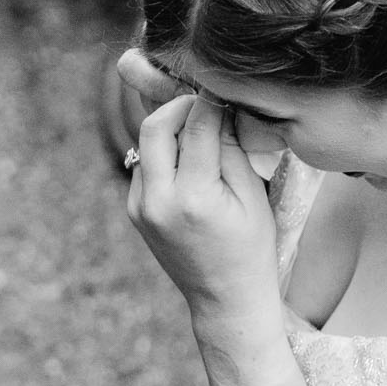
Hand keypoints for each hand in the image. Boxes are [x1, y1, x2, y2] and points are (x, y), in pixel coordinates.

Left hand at [125, 84, 281, 331]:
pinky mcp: (134, 211)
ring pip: (145, 144)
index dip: (210, 99)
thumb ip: (230, 149)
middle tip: (204, 103)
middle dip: (177, 104)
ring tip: (201, 135)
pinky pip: (144, 166)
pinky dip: (164, 155)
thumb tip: (217, 105)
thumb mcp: (252, 196)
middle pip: (153, 126)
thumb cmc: (252, 249)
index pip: (196, 126)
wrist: (225, 300)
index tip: (222, 85)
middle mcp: (157, 200)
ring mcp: (139, 207)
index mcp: (194, 197)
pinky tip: (190, 164)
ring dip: (170, 131)